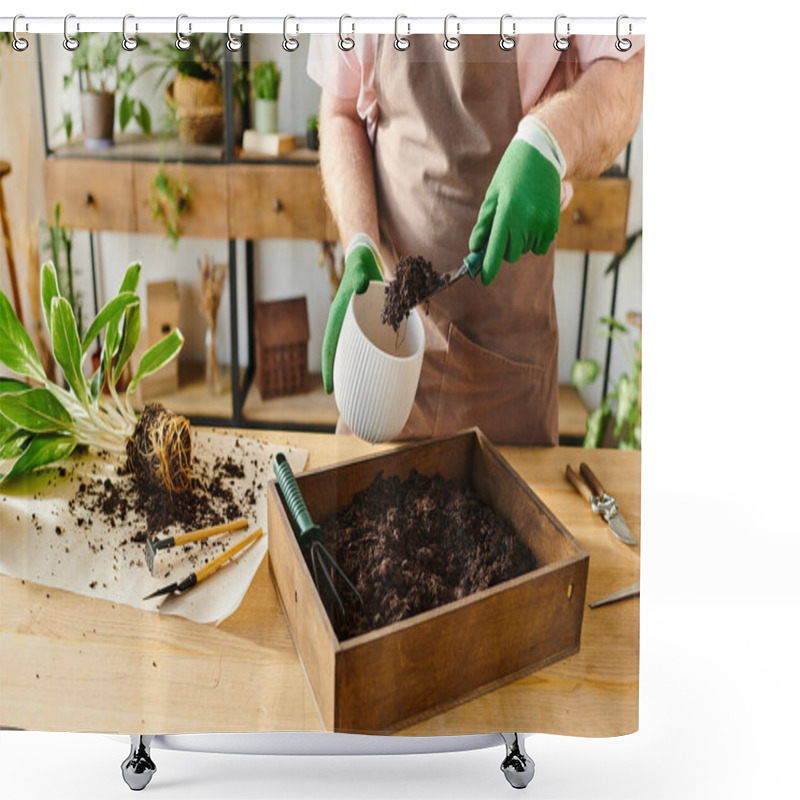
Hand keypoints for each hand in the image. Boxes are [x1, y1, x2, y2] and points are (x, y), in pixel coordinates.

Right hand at [322, 234, 383, 393]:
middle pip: (340, 355)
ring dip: (355, 370)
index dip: (329, 368)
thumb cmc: (361, 263)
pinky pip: (367, 343)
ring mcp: (355, 324)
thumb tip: (361, 285)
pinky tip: (379, 368)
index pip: (331, 346)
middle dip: (341, 377)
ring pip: (353, 351)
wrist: (364, 258)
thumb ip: (360, 274)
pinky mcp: (366, 322)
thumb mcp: (360, 266)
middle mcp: (344, 324)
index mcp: (339, 316)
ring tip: (361, 391)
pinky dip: (370, 357)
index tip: (329, 388)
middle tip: (345, 399)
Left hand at [469, 117, 563, 284]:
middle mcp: (526, 222)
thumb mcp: (492, 196)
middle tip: (503, 229)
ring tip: (520, 217)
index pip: (496, 250)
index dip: (489, 268)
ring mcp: (542, 225)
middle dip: (504, 248)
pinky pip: (539, 246)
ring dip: (519, 242)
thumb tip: (476, 247)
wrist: (542, 156)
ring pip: (525, 250)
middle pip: (510, 254)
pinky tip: (531, 220)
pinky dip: (532, 240)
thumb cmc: (511, 174)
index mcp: (507, 214)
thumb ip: (484, 224)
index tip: (484, 280)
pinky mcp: (553, 226)